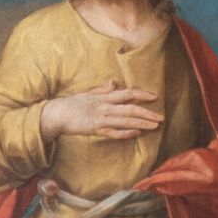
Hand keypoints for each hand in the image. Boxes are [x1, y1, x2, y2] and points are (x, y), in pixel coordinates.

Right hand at [42, 83, 162, 137]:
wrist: (56, 114)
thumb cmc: (71, 104)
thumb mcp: (88, 94)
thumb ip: (102, 90)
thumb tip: (113, 83)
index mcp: (104, 97)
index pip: (127, 94)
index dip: (142, 94)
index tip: (154, 97)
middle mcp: (105, 107)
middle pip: (131, 109)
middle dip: (148, 113)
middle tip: (161, 118)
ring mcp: (101, 119)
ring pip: (125, 121)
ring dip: (142, 123)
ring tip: (155, 126)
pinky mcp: (95, 130)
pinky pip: (114, 132)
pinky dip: (126, 133)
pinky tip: (137, 133)